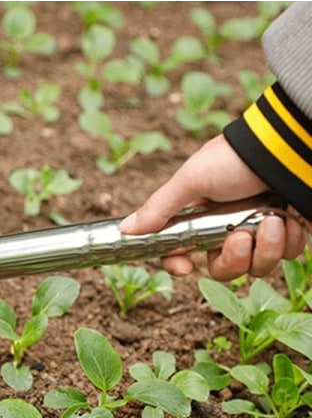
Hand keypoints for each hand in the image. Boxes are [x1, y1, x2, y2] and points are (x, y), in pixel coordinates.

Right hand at [118, 134, 308, 280]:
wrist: (293, 148)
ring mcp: (260, 232)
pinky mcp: (290, 234)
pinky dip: (290, 239)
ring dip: (265, 248)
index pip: (181, 252)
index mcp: (201, 217)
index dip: (179, 264)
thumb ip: (159, 208)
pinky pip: (288, 255)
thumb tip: (124, 229)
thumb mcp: (191, 179)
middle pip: (221, 268)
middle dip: (232, 259)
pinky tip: (291, 217)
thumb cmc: (237, 159)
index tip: (186, 268)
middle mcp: (229, 228)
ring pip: (256, 267)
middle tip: (241, 237)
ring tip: (274, 220)